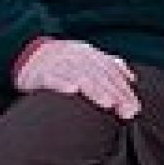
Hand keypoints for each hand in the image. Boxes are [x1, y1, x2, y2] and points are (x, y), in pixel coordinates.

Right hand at [13, 39, 139, 119]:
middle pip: (100, 75)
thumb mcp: (85, 57)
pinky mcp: (41, 72)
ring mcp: (59, 63)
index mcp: (89, 53)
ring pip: (80, 75)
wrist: (28, 52)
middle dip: (115, 93)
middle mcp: (76, 56)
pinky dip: (62, 82)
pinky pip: (52, 77)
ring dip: (95, 90)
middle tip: (127, 111)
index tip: (136, 107)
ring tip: (107, 104)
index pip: (111, 71)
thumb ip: (107, 65)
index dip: (124, 89)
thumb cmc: (62, 60)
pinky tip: (72, 90)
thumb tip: (130, 76)